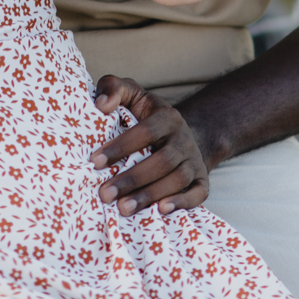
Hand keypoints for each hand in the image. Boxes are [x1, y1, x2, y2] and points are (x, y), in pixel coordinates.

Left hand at [91, 75, 209, 214]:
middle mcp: (184, 139)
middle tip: (105, 194)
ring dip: (150, 195)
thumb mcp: (130, 94)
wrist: (179, 135)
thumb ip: (113, 88)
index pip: (146, 131)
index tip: (96, 161)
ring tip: (123, 208)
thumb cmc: (144, 116)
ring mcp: (194, 161)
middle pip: (162, 161)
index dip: (122, 147)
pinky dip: (182, 203)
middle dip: (132, 179)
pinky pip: (198, 194)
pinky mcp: (201, 181)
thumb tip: (102, 105)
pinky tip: (160, 211)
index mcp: (167, 117)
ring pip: (177, 180)